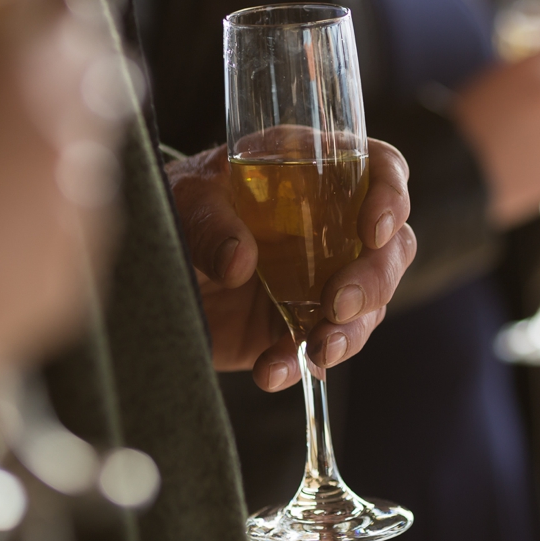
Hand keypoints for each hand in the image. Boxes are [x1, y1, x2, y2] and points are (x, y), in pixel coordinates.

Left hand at [165, 139, 414, 390]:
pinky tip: (271, 371)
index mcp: (313, 172)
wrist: (148, 270)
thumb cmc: (173, 209)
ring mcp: (324, 279)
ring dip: (349, 332)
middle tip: (339, 304)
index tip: (373, 229)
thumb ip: (208, 223)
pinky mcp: (303, 324)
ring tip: (315, 349)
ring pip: (370, 306)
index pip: (380, 170)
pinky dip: (300, 364)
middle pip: (391, 249)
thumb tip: (240, 261)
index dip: (390, 196)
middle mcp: (332, 224)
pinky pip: (322, 348)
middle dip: (375, 280)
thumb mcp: (181, 201)